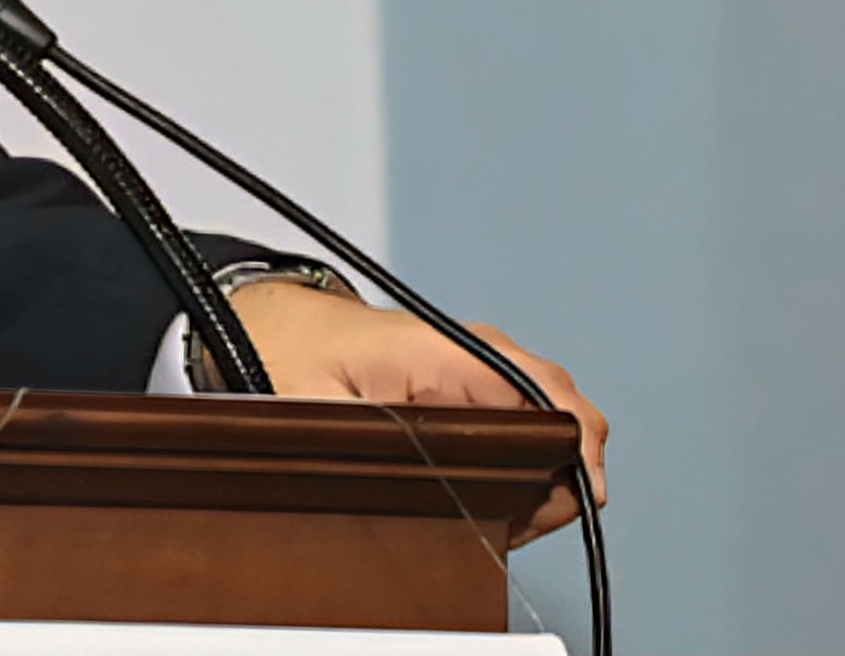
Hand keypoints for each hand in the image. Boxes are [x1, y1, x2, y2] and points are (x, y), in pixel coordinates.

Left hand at [229, 280, 611, 540]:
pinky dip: (535, 458)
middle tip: (532, 518)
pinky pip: (530, 417)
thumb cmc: (285, 354)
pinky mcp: (471, 382)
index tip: (576, 492)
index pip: (542, 390)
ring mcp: (476, 364)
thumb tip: (418, 483)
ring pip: (554, 415)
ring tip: (516, 513)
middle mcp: (470, 351)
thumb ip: (370, 443)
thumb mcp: (313, 408)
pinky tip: (506, 492)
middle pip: (564, 407)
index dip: (572, 445)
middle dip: (568, 468)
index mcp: (438, 350)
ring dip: (552, 468)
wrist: (268, 326)